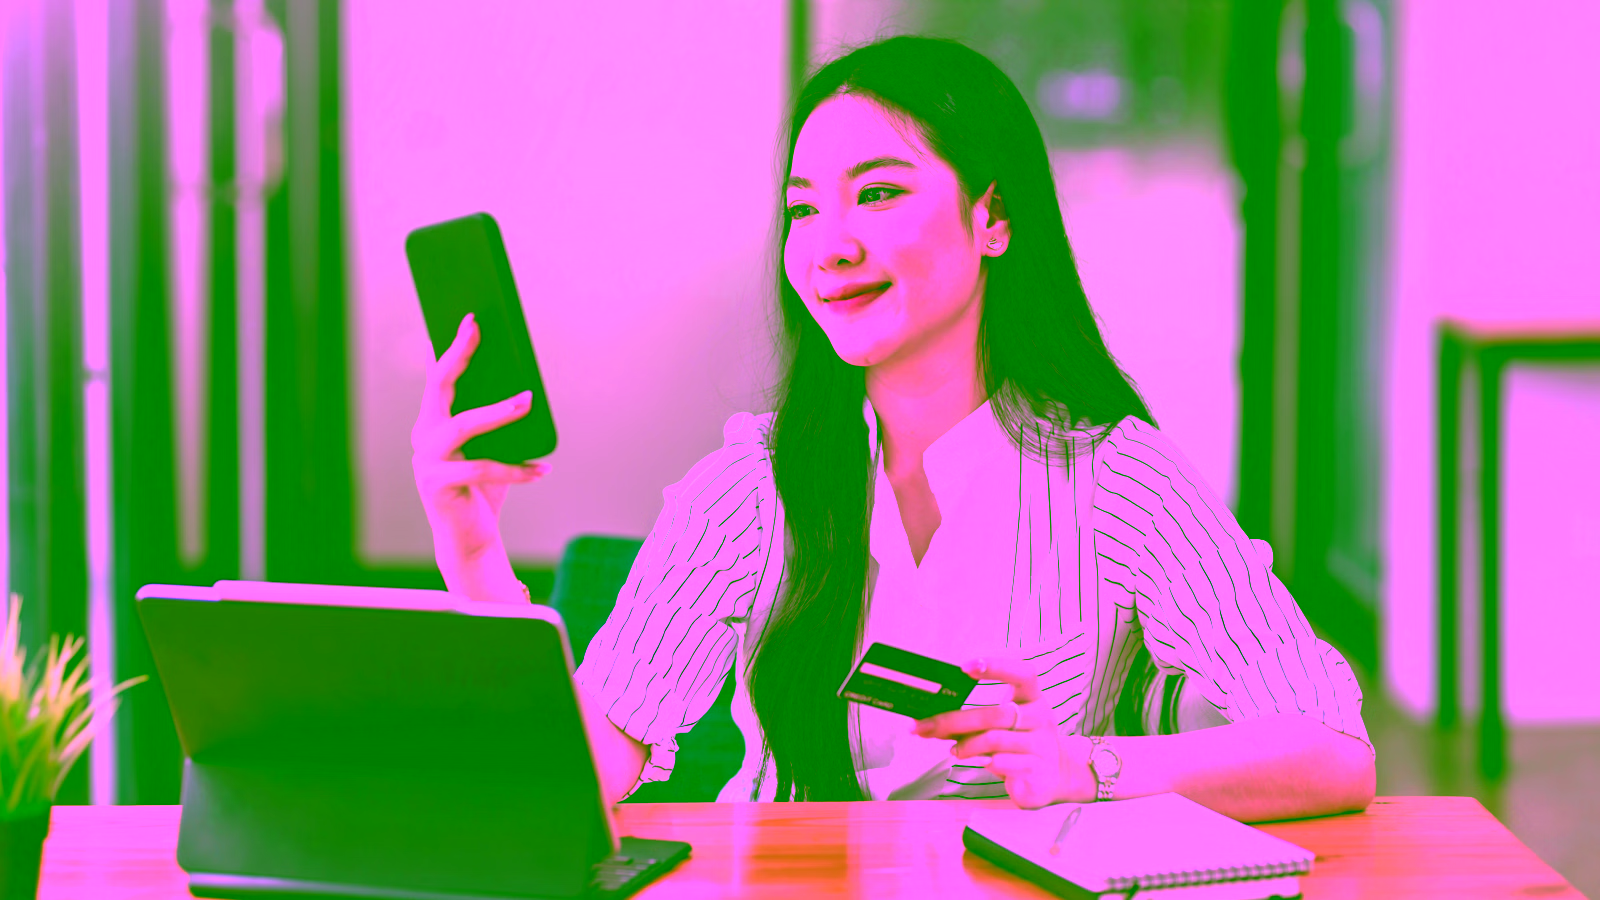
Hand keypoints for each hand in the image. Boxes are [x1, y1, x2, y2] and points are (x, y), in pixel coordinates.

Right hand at [412, 313, 547, 596]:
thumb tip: (525, 386)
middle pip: (438, 387)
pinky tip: (540, 470)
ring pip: (463, 426)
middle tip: (479, 329)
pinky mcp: (436, 486)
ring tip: (527, 402)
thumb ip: (499, 422)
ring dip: (498, 413)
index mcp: (434, 423)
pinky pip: (480, 469)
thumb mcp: (494, 448)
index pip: (440, 377)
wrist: (471, 539)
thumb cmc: (485, 490)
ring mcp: (425, 461)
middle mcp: (423, 437)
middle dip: (459, 354)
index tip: (471, 318)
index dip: (454, 346)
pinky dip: (514, 469)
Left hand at [912, 657, 1095, 808]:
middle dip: (956, 720)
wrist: (1054, 777)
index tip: (964, 667)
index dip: (997, 667)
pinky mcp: (1037, 770)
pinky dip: (982, 762)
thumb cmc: (1020, 743)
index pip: (1022, 674)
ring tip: (952, 749)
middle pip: (996, 713)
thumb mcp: (1003, 725)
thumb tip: (931, 717)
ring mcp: (1042, 745)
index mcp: (1032, 698)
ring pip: (995, 740)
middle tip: (925, 726)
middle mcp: (1041, 718)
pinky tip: (974, 762)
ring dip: (966, 744)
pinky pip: (1003, 763)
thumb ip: (974, 719)